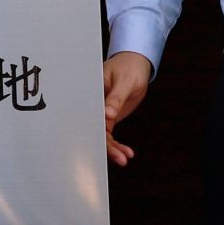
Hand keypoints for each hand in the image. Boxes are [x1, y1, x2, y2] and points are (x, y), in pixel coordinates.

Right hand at [102, 52, 152, 166]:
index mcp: (91, 93)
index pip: (88, 114)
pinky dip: (118, 145)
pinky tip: (128, 153)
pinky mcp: (109, 118)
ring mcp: (101, 113)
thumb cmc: (128, 68)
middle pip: (95, 128)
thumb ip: (116, 98)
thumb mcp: (125, 82)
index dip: (93, 130)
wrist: (135, 65)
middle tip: (118, 158)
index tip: (101, 144)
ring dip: (113, 149)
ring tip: (125, 158)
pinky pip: (110, 135)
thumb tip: (108, 115)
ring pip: (103, 135)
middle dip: (106, 146)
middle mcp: (93, 105)